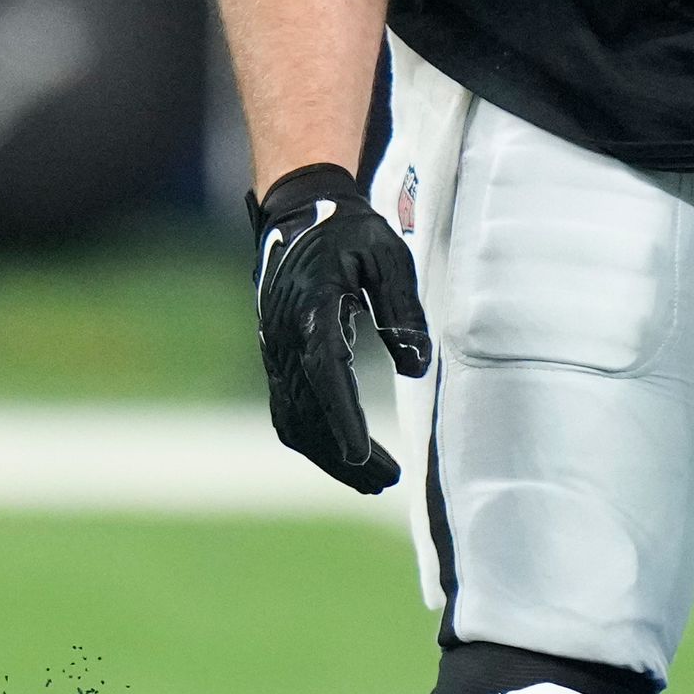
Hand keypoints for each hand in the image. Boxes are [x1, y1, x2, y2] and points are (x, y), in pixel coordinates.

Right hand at [252, 163, 432, 493]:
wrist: (299, 211)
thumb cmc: (349, 230)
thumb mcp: (388, 255)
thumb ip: (402, 310)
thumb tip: (417, 367)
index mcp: (313, 308)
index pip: (325, 373)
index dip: (342, 416)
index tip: (362, 454)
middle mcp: (286, 337)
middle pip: (308, 412)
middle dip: (344, 454)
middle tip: (387, 481)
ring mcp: (277, 351)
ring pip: (294, 421)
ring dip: (329, 456)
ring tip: (374, 481)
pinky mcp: (278, 359)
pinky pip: (289, 411)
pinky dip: (314, 441)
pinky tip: (344, 457)